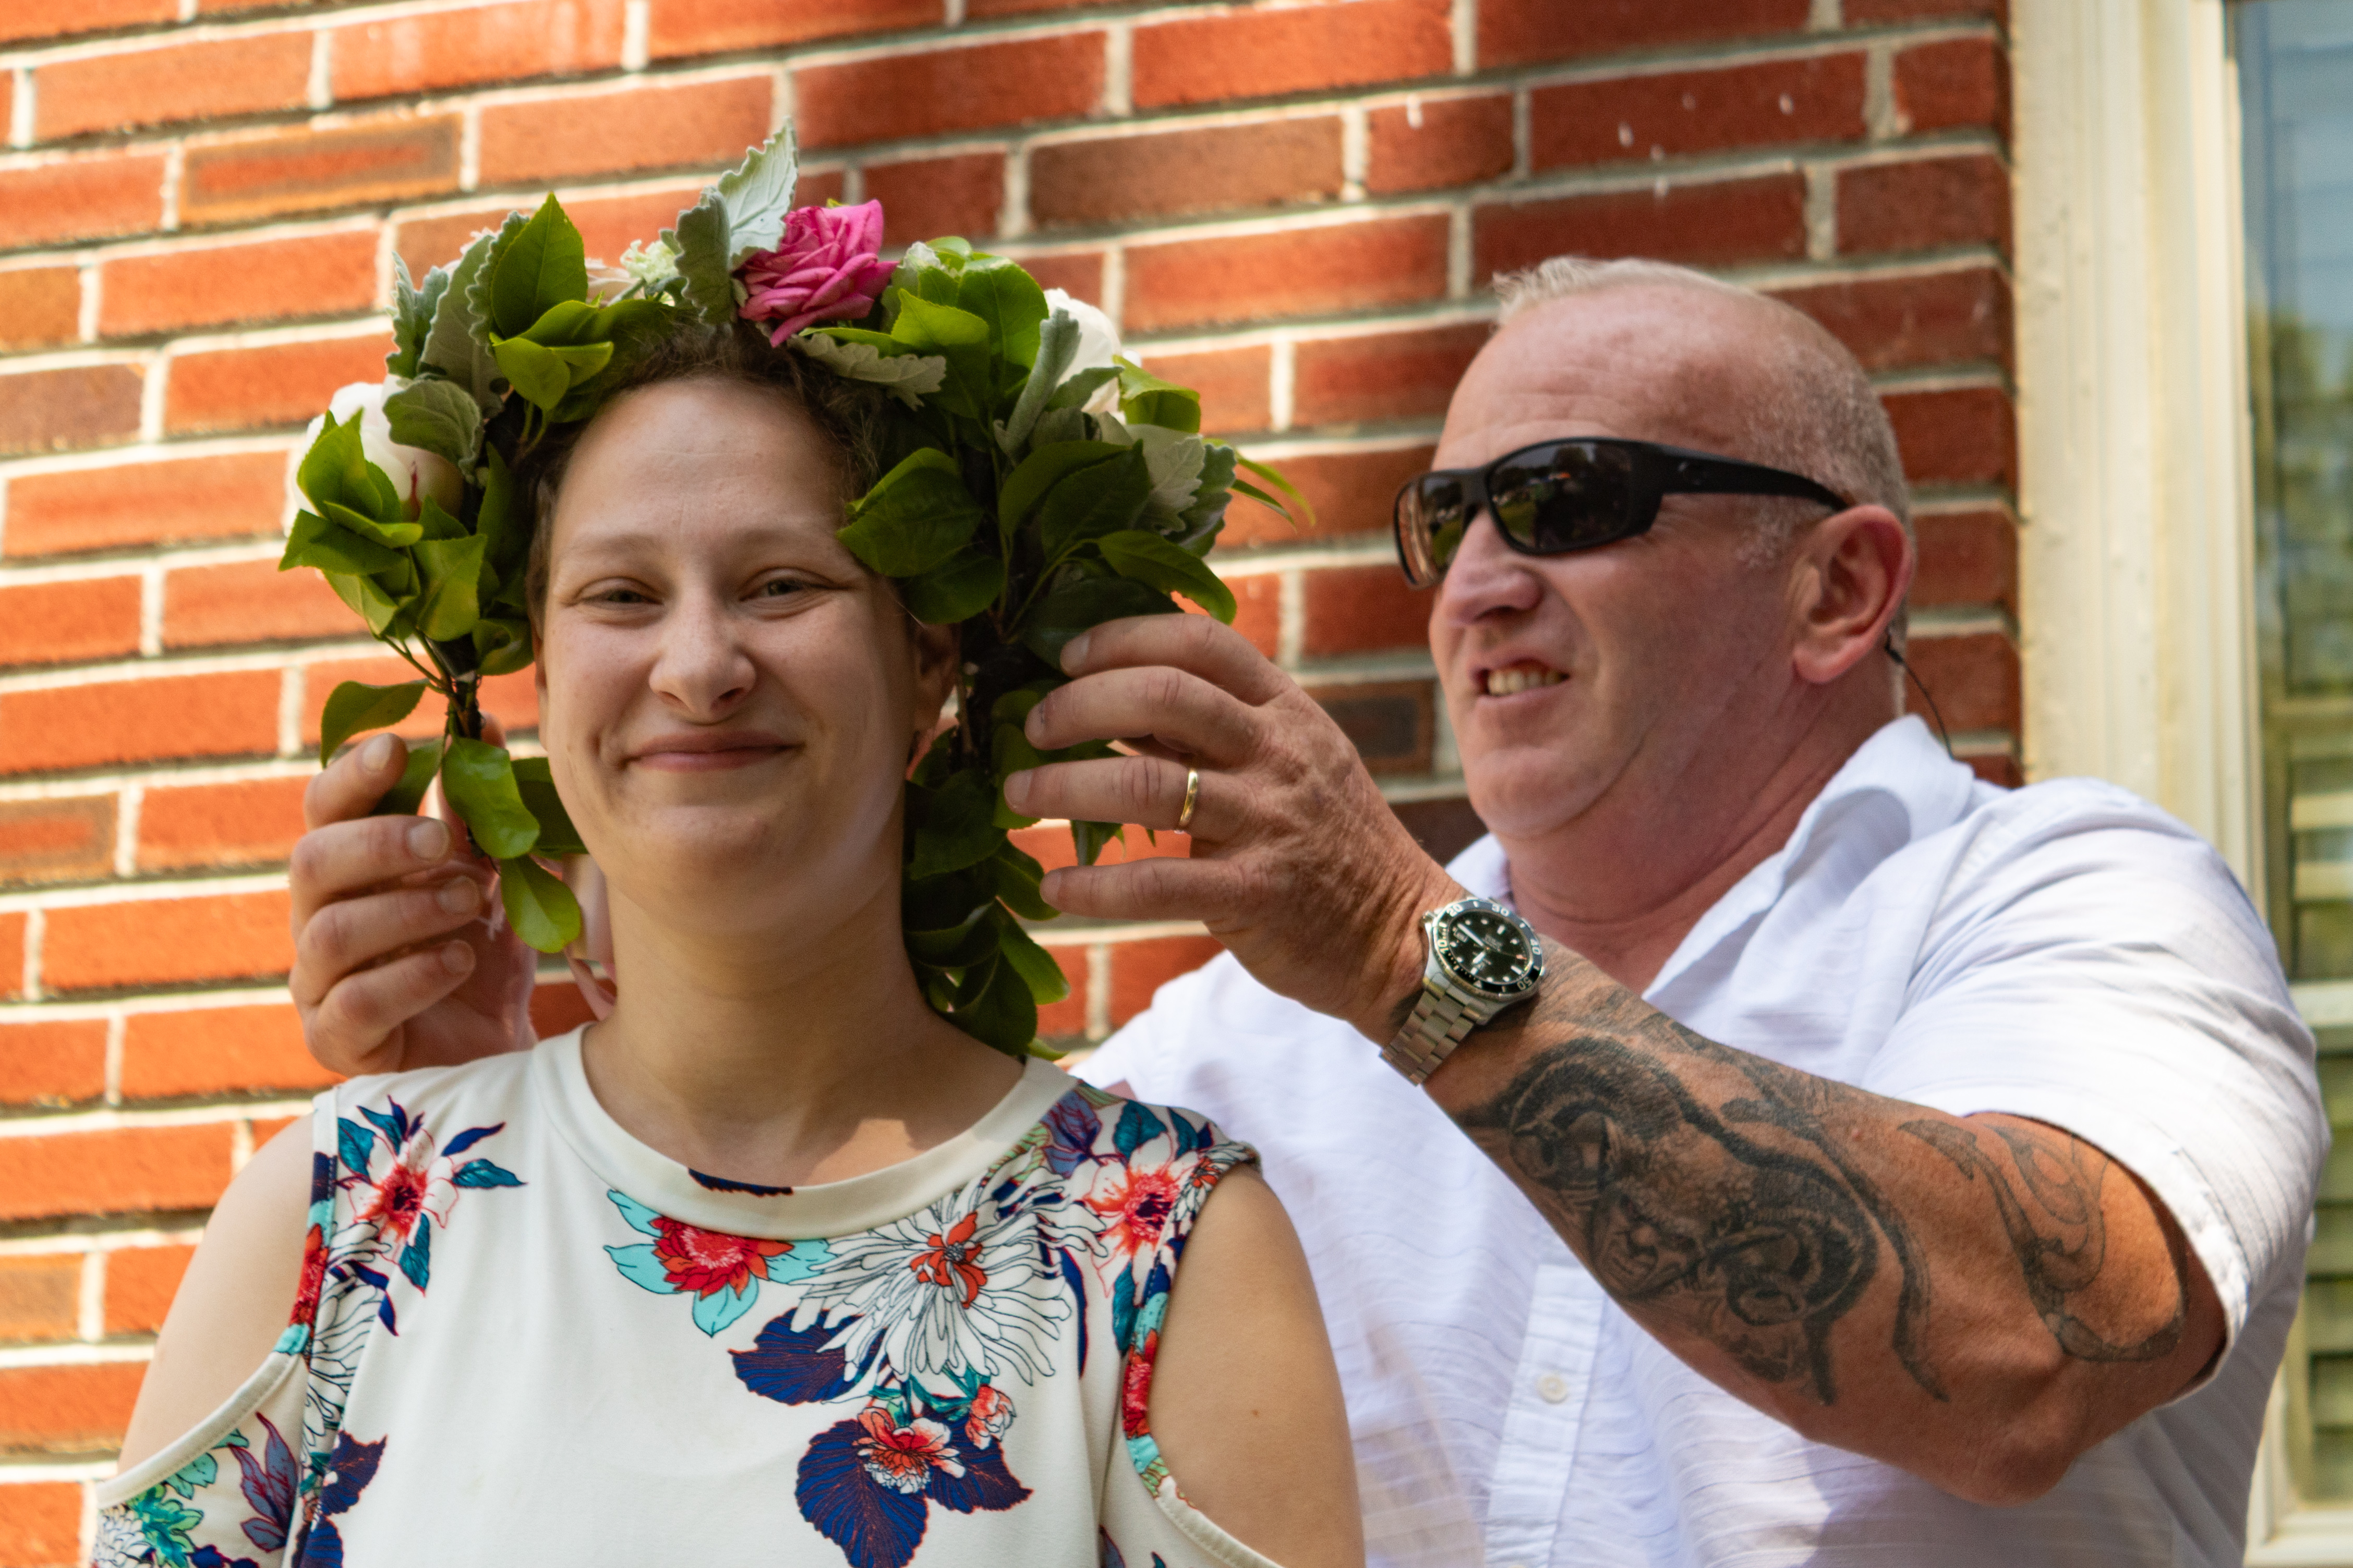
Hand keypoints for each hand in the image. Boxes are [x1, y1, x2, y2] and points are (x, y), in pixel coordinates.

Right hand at [287, 728, 538, 1075]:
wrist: (498, 1048)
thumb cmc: (479, 951)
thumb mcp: (488, 875)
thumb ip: (474, 811)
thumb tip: (479, 723)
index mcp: (348, 868)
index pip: (324, 809)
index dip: (353, 775)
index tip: (399, 746)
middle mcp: (318, 918)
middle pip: (311, 863)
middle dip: (379, 843)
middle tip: (443, 840)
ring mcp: (318, 982)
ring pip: (328, 933)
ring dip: (404, 909)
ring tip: (471, 901)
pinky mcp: (336, 1040)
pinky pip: (352, 1004)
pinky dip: (410, 976)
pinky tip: (459, 962)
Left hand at [1005, 616, 1460, 1040]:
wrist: (1401, 933)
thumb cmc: (1327, 841)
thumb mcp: (1289, 762)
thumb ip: (1211, 729)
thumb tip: (1108, 698)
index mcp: (1286, 710)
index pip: (1201, 642)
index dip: (1124, 638)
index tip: (1067, 656)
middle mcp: (1279, 754)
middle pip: (1164, 697)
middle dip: (1079, 704)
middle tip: (1032, 728)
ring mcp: (1270, 822)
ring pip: (1146, 783)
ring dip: (1064, 787)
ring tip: (1018, 797)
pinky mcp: (1256, 893)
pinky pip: (1156, 883)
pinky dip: (1093, 887)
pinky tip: (1054, 888)